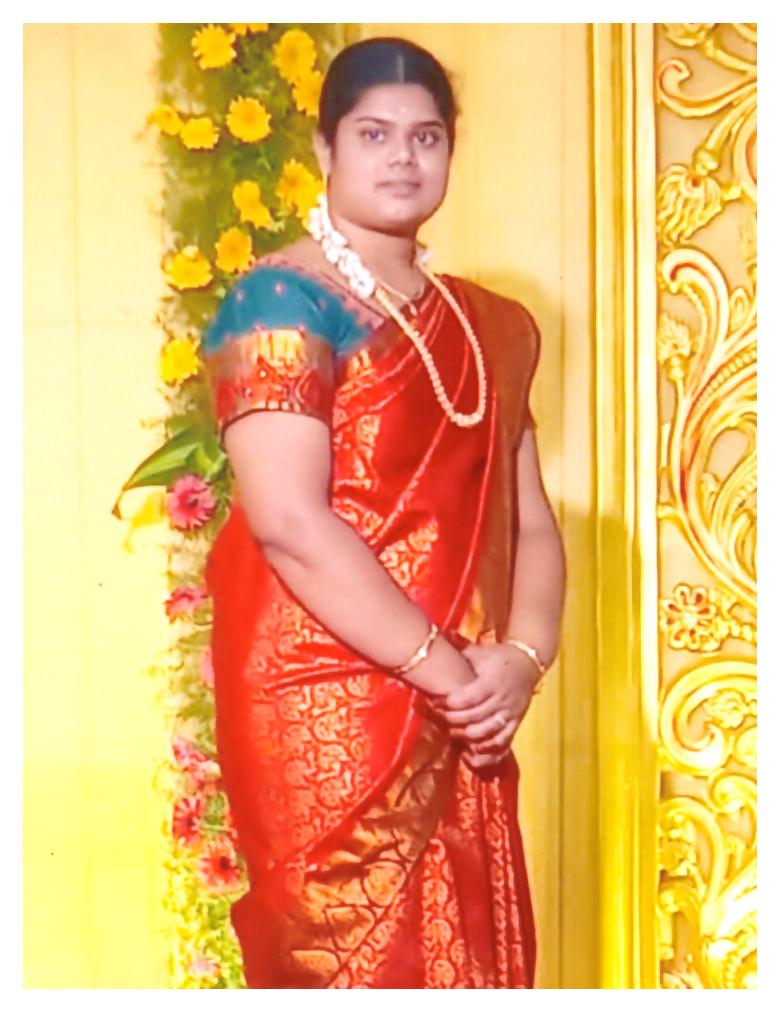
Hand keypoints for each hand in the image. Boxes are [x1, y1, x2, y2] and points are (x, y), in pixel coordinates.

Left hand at [428, 642, 539, 770]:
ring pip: (488, 733)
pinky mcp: (515, 724)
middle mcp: (502, 699)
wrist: (528, 663)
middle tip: (438, 718)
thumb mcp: (480, 652)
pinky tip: (470, 754)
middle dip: (453, 720)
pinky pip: (502, 744)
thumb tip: (433, 639)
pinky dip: (486, 753)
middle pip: (475, 717)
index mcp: (492, 681)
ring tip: (452, 733)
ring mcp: (510, 714)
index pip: (469, 698)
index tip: (435, 703)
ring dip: (467, 737)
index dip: (450, 704)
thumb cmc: (498, 657)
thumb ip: (459, 650)